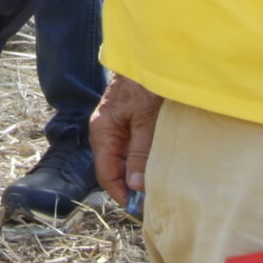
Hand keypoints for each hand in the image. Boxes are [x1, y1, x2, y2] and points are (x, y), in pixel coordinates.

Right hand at [91, 74, 162, 206]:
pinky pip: (134, 147)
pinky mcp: (130, 121)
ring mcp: (117, 125)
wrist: (152, 53)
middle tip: (155, 201)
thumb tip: (137, 186)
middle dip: (132, 187)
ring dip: (140, 173)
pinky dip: (144, 159)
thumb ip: (141, 152)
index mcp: (103, 131)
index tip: (141, 210)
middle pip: (116, 169)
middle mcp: (106, 130)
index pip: (106, 174)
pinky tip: (160, 166)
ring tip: (160, 187)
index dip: (122, 194)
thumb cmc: (146, 82)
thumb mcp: (146, 119)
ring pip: (126, 159)